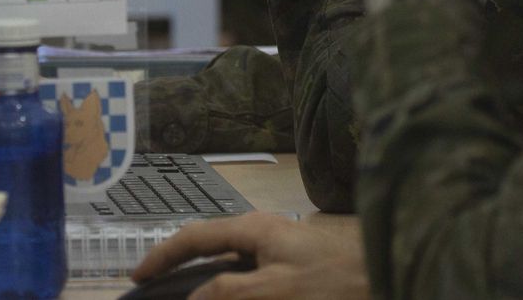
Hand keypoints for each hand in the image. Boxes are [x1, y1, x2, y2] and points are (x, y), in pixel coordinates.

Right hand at [132, 213, 366, 299]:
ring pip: (230, 262)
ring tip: (190, 294)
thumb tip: (193, 298)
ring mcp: (280, 247)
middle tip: (157, 288)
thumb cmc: (335, 283)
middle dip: (180, 267)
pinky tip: (230, 295)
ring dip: (207, 278)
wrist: (385, 277)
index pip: (194, 237)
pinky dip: (232, 284)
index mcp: (254, 229)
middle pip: (209, 246)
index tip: (137, 277)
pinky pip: (251, 273)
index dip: (162, 256)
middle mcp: (264, 232)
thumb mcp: (275, 291)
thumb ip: (229, 292)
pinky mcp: (294, 265)